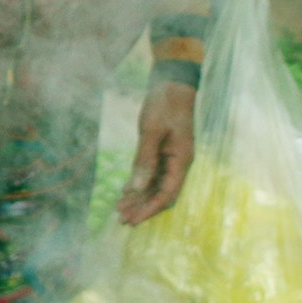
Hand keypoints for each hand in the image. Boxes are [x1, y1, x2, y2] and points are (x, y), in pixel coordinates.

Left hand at [117, 82, 197, 225]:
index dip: (149, 209)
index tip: (132, 220)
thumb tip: (135, 188)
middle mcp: (179, 163)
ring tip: (119, 209)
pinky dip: (139, 183)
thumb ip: (144, 160)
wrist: (172, 82)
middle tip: (121, 220)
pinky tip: (125, 191)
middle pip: (161, 193)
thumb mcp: (152, 131)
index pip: (167, 194)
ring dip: (139, 198)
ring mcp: (171, 157)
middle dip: (142, 207)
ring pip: (155, 185)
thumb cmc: (164, 103)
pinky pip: (152, 174)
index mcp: (181, 160)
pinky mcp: (163, 151)